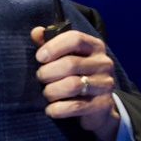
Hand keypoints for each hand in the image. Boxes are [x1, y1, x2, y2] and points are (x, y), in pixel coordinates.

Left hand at [32, 25, 119, 140]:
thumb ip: (50, 43)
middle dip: (47, 72)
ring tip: (47, 93)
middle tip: (41, 78)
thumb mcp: (65, 57)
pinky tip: (51, 109)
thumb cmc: (76, 76)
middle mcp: (103, 63)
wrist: (97, 107)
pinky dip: (57, 109)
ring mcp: (105, 84)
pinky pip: (74, 106)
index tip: (39, 57)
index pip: (75, 39)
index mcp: (94, 46)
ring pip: (72, 85)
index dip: (54, 46)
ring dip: (51, 91)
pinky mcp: (102, 105)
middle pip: (70, 64)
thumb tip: (36, 32)